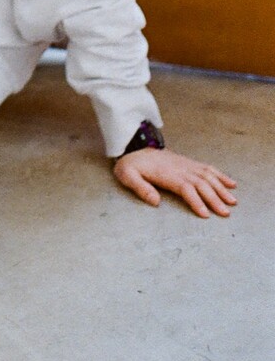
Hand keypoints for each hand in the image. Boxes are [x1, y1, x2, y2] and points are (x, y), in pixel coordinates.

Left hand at [112, 147, 236, 217]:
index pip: (186, 188)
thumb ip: (140, 188)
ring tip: (233, 201)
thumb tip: (155, 202)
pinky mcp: (189, 163)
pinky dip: (221, 176)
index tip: (206, 214)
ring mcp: (186, 165)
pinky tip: (231, 184)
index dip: (196, 201)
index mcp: (167, 174)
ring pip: (208, 176)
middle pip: (201, 183)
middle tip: (225, 213)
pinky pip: (208, 168)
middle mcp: (180, 168)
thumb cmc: (131, 164)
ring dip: (221, 188)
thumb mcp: (127, 175)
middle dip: (214, 198)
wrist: (135, 146)